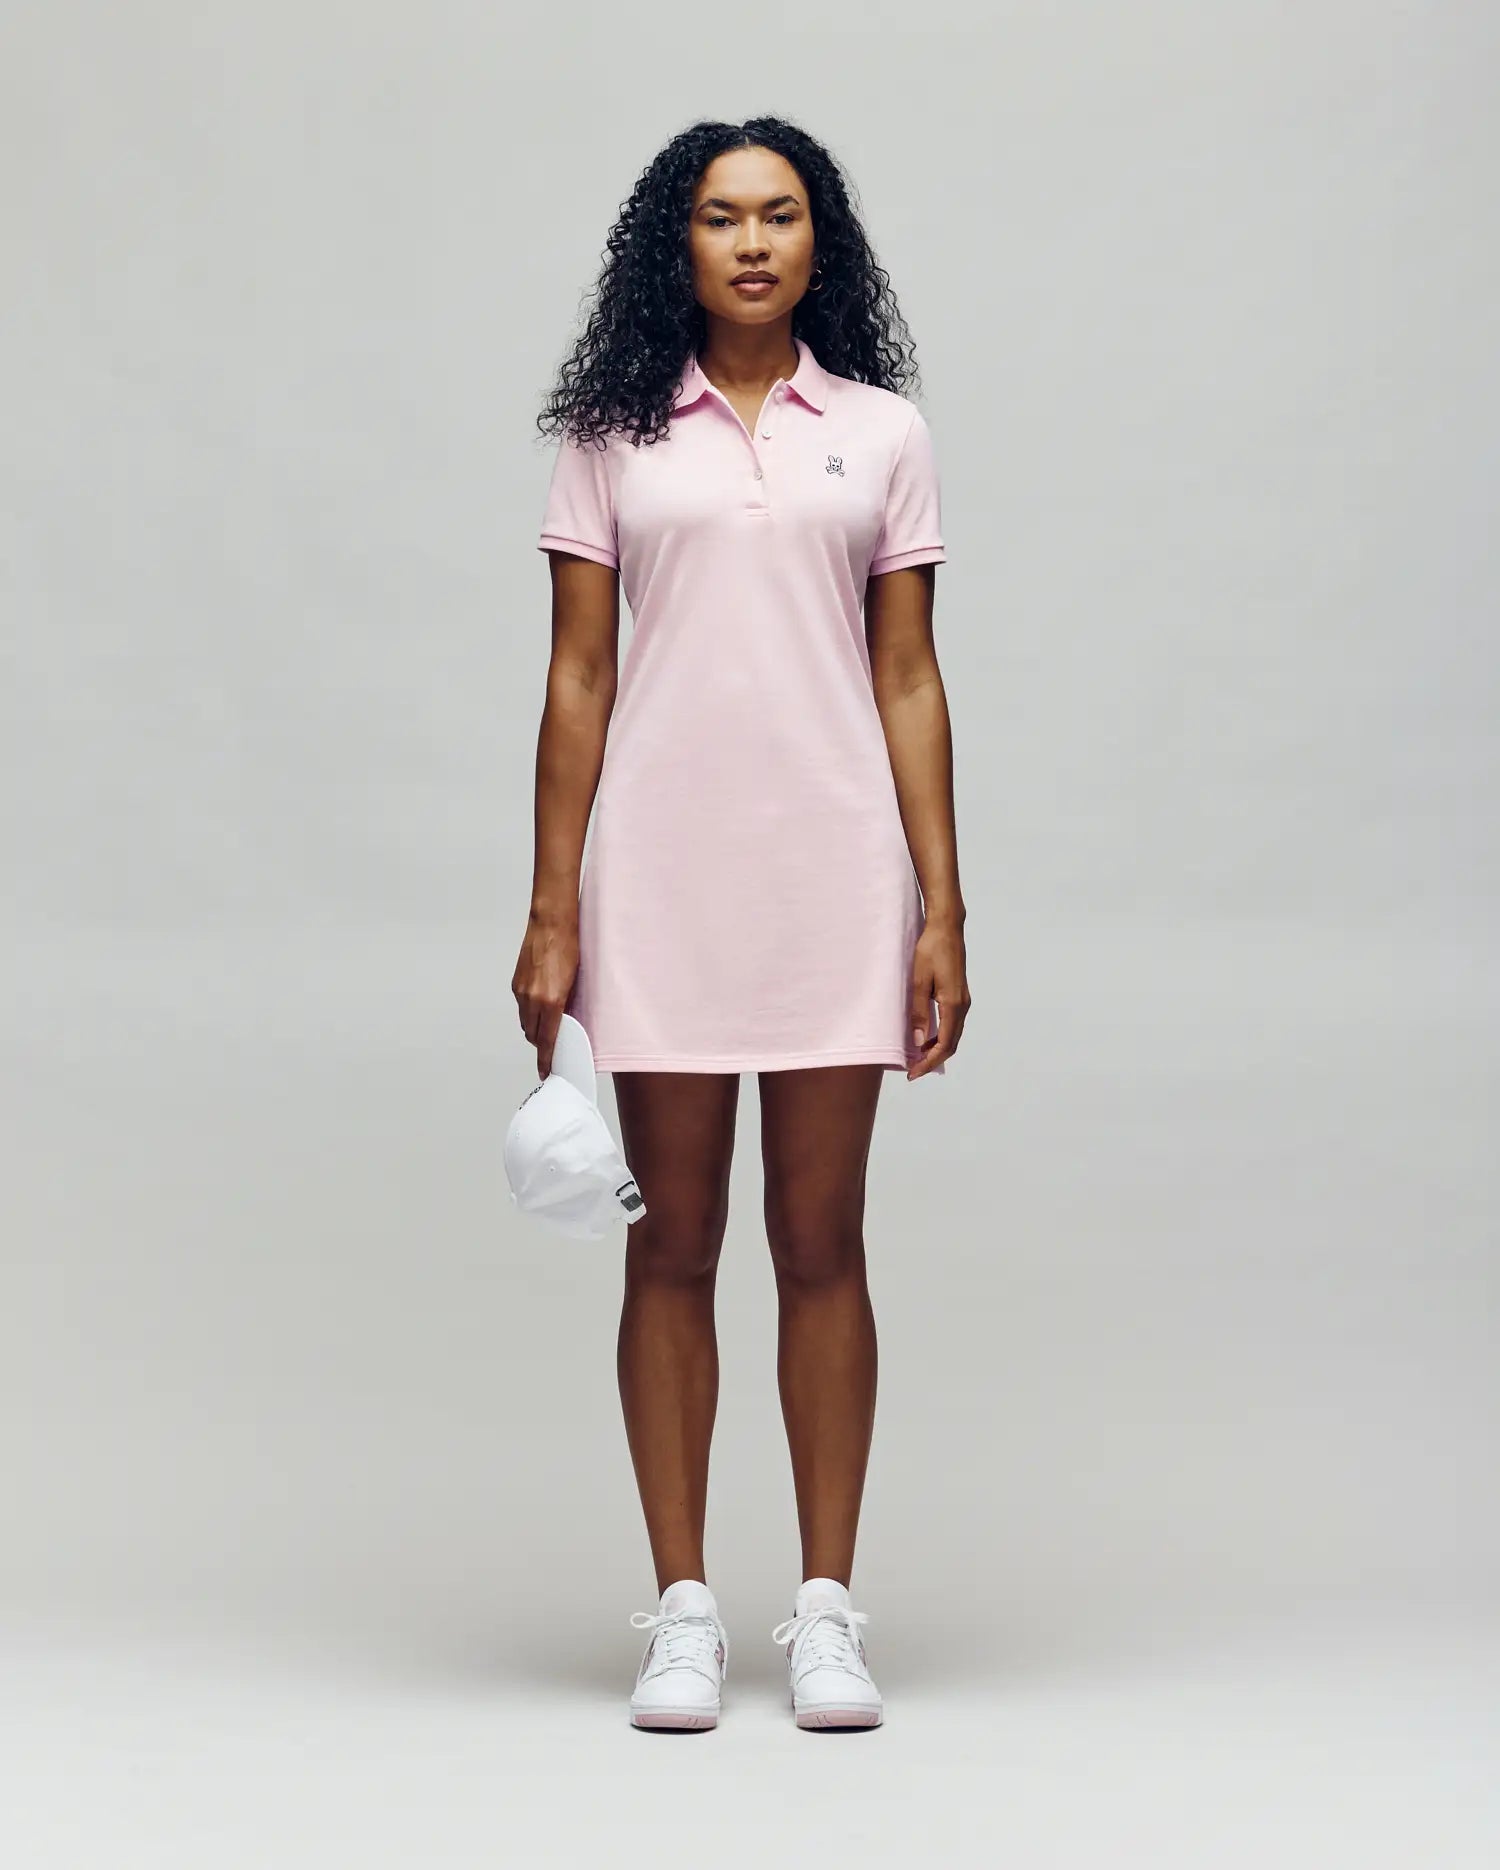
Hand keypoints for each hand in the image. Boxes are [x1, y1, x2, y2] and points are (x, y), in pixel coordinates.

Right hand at [512, 909, 579, 1080]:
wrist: (551, 923)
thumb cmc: (569, 947)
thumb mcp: (575, 981)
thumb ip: (567, 1005)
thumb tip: (565, 1022)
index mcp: (551, 1001)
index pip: (547, 1040)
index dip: (546, 1059)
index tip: (545, 1070)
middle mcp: (532, 999)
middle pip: (533, 1035)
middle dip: (541, 1044)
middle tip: (551, 1047)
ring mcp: (521, 991)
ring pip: (525, 1022)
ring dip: (534, 1027)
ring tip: (547, 1024)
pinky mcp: (516, 983)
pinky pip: (521, 1007)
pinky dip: (529, 1012)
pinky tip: (540, 1005)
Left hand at [907, 918, 969, 1078]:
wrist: (946, 928)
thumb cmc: (930, 951)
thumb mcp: (918, 981)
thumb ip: (919, 1012)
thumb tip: (918, 1041)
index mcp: (953, 1005)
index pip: (944, 1044)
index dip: (929, 1062)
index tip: (913, 1072)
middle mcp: (962, 1006)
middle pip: (951, 1044)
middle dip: (933, 1060)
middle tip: (912, 1070)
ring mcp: (963, 1001)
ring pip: (953, 1035)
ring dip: (937, 1049)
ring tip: (917, 1058)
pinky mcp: (959, 995)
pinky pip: (952, 1025)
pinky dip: (941, 1037)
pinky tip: (926, 1038)